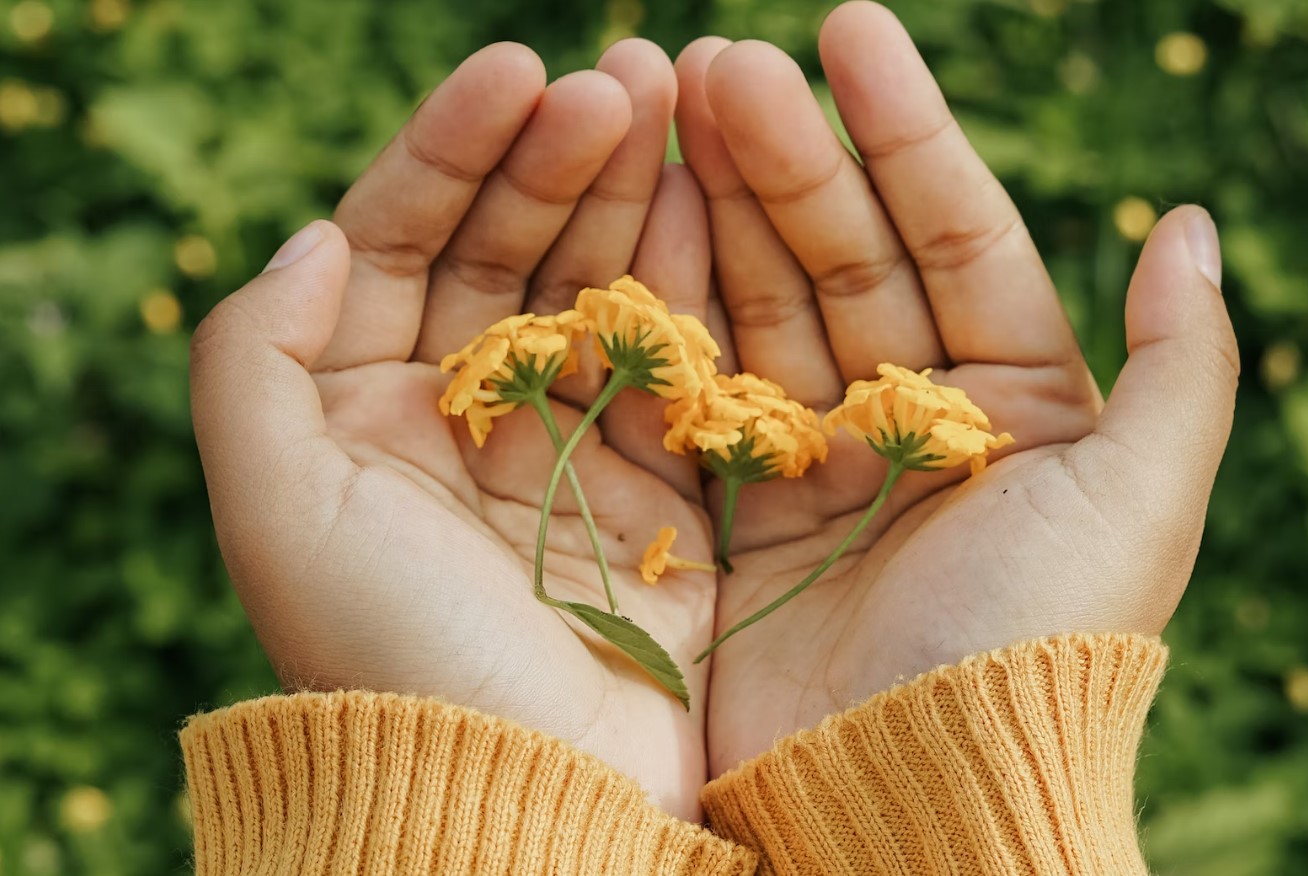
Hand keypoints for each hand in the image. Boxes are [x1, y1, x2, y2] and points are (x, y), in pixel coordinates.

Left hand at [190, 40, 719, 818]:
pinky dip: (689, 275)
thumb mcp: (275, 508)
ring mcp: (566, 440)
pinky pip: (670, 353)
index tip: (518, 70)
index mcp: (361, 407)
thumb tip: (317, 230)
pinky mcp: (655, 480)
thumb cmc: (391, 653)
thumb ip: (253, 355)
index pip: (400, 239)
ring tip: (677, 101)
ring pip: (594, 283)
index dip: (453, 148)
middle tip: (627, 73)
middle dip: (559, 155)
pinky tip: (710, 197)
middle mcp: (462, 413)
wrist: (528, 787)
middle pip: (505, 247)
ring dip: (631, 191)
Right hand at [674, 2, 1238, 776]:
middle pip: (845, 256)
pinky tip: (634, 220)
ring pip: (763, 305)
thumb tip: (1196, 225)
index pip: (956, 232)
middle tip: (722, 59)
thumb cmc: (1037, 646)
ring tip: (667, 101)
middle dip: (788, 154)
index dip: (905, 129)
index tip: (846, 29)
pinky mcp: (735, 518)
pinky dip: (667, 306)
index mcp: (1015, 405)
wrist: (914, 796)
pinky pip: (699, 386)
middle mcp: (915, 424)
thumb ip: (1184, 364)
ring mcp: (816, 465)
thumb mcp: (1138, 501)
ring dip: (719, 206)